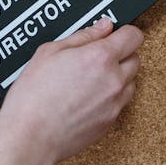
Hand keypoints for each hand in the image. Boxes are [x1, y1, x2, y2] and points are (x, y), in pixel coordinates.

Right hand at [0, 20, 142, 164]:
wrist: (29, 137)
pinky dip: (110, 97)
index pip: (134, 36)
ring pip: (131, 82)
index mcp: (100, 57)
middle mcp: (114, 80)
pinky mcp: (110, 122)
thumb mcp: (50, 52)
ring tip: (90, 79)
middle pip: (136, 58)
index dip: (123, 32)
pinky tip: (88, 97)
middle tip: (97, 57)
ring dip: (119, 76)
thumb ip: (82, 36)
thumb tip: (104, 27)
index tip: (114, 35)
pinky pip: (120, 102)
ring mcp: (115, 103)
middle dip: (121, 54)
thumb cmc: (33, 97)